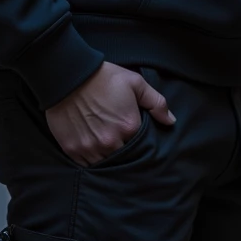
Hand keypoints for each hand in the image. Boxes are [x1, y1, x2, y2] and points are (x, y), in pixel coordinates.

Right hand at [46, 62, 174, 165]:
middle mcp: (111, 142)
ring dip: (108, 157)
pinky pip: (87, 165)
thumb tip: (171, 122)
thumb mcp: (135, 83)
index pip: (141, 145)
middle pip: (124, 157)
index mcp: (129, 127)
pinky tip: (93, 149)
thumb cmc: (103, 78)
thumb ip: (156, 103)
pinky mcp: (73, 150)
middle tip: (120, 140)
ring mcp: (90, 148)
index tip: (133, 133)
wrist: (69, 76)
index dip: (138, 140)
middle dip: (124, 150)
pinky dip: (91, 160)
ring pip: (105, 164)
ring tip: (106, 145)